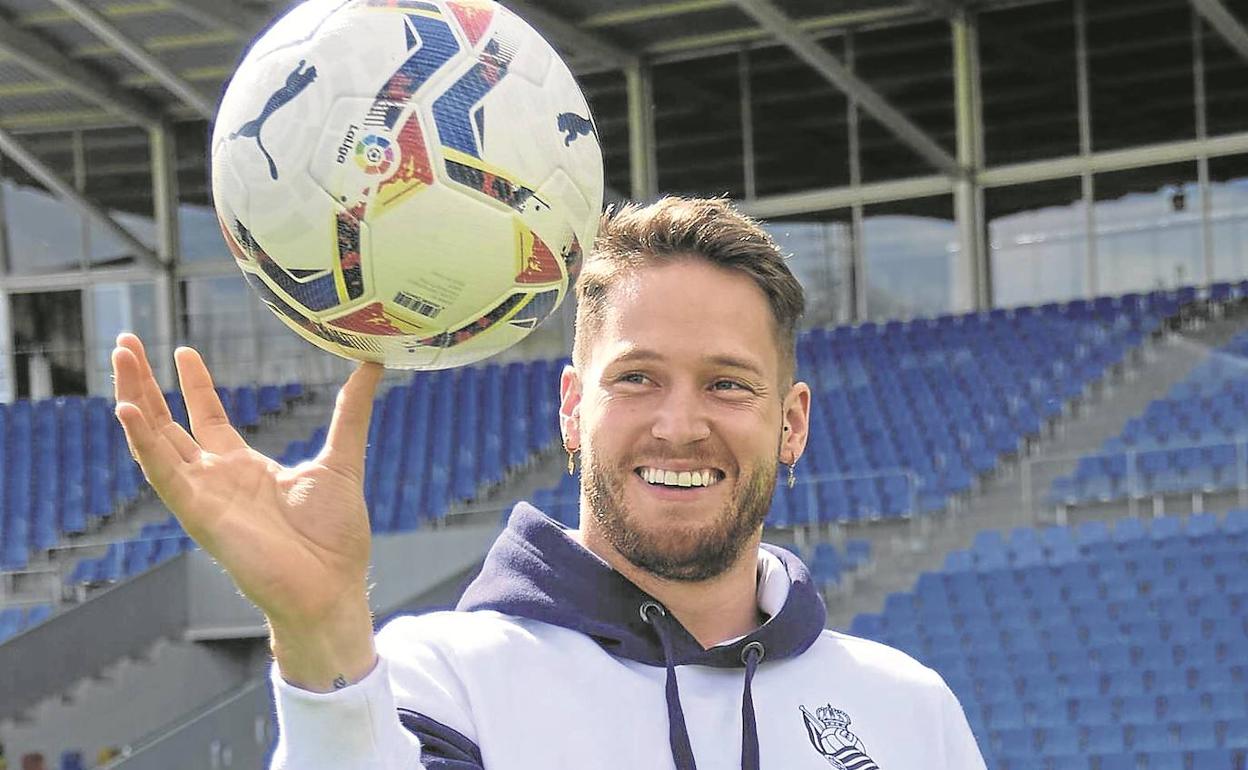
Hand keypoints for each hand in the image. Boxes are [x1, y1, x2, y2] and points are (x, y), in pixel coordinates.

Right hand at [112, 333, 382, 688]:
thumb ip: (351, 411)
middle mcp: (217, 481)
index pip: (206, 419)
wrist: (331, 588)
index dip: (193, 385)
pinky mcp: (198, 515)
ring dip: (134, 400)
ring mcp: (203, 497)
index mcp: (245, 470)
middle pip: (168, 424)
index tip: (183, 351)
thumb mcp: (342, 459)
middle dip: (144, 384)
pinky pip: (163, 475)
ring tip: (120, 358)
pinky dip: (144, 444)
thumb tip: (372, 364)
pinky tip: (126, 411)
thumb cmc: (335, 538)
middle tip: (125, 341)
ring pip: (155, 441)